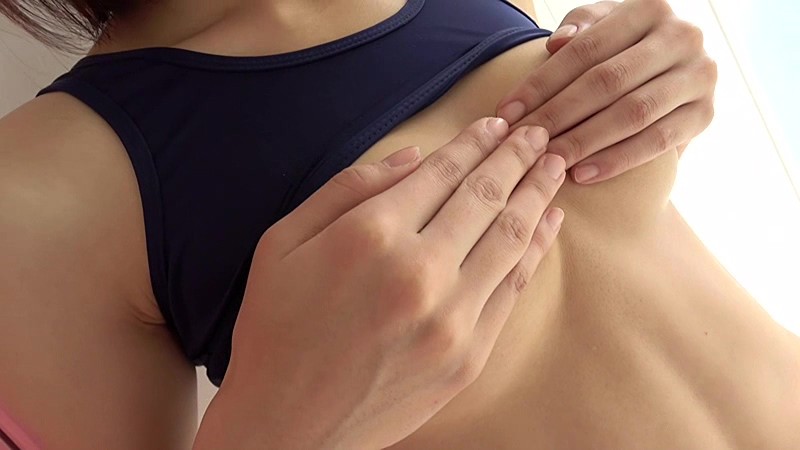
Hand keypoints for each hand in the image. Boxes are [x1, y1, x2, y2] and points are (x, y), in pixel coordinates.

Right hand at [196, 118, 565, 449]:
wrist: (288, 424)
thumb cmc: (275, 329)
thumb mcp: (282, 242)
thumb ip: (348, 189)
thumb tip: (413, 156)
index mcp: (369, 235)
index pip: (441, 172)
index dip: (474, 142)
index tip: (495, 124)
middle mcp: (419, 271)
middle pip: (485, 197)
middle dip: (517, 157)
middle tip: (539, 134)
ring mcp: (451, 319)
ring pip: (511, 238)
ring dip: (538, 195)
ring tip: (555, 166)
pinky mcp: (469, 357)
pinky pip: (513, 289)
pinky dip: (536, 249)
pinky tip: (548, 222)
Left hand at [497, 0, 716, 183]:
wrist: (674, 71)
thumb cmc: (623, 49)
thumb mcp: (602, 27)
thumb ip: (579, 28)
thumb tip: (556, 44)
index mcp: (650, 8)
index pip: (584, 50)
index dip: (541, 83)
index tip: (507, 112)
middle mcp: (682, 37)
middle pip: (606, 82)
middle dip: (558, 115)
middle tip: (524, 143)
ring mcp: (700, 76)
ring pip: (632, 113)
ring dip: (584, 141)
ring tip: (549, 162)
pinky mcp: (706, 114)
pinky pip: (658, 142)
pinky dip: (617, 160)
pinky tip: (583, 174)